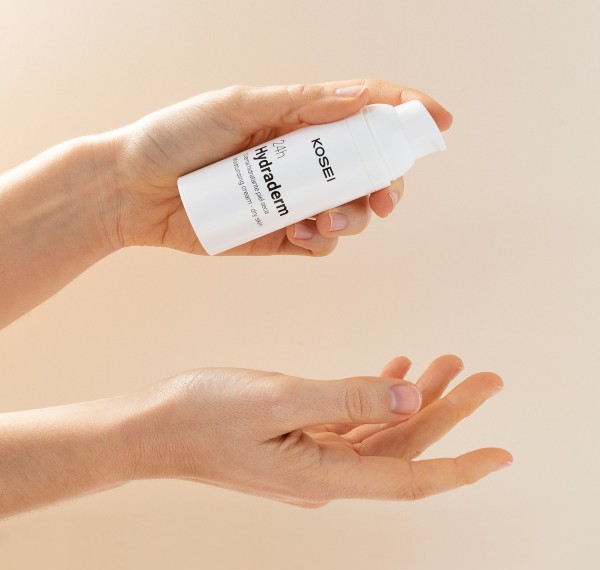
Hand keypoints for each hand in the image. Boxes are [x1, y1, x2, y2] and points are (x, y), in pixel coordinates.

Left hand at [106, 79, 451, 255]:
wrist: (134, 190)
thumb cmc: (177, 137)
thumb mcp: (237, 106)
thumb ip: (300, 104)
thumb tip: (362, 98)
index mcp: (297, 119)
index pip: (364, 113)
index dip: (404, 115)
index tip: (436, 123)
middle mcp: (302, 159)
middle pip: (368, 169)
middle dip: (386, 184)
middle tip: (382, 198)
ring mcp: (293, 199)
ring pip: (351, 211)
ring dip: (353, 217)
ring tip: (324, 219)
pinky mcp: (279, 235)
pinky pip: (320, 243)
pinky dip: (322, 241)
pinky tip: (300, 234)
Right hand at [132, 355, 510, 506]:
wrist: (155, 427)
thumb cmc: (205, 413)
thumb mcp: (279, 399)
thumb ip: (348, 399)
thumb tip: (412, 402)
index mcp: (324, 475)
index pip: (409, 477)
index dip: (459, 467)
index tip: (502, 455)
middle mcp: (326, 476)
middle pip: (402, 446)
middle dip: (447, 412)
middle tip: (484, 378)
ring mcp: (312, 460)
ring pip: (381, 431)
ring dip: (414, 400)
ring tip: (445, 365)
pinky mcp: (298, 442)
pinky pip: (353, 423)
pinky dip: (376, 397)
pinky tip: (393, 371)